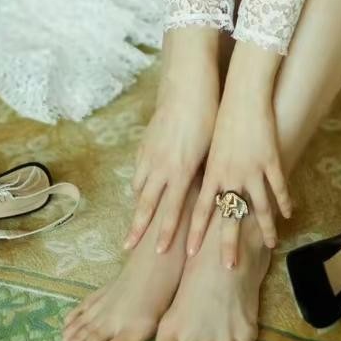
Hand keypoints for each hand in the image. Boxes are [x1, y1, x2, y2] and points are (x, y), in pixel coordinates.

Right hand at [122, 80, 218, 254]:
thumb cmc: (208, 118)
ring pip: (139, 187)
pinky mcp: (145, 143)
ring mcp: (150, 154)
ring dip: (138, 205)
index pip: (171, 211)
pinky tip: (140, 187)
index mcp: (181, 171)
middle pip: (146, 205)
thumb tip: (212, 196)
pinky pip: (138, 169)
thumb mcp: (211, 151)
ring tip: (136, 220)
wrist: (188, 88)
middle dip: (138, 228)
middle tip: (128, 247)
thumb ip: (206, 175)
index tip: (158, 252)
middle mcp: (161, 167)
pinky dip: (138, 182)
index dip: (164, 233)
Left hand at [185, 92, 291, 269]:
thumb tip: (196, 189)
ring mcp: (252, 169)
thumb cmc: (220, 118)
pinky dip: (284, 202)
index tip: (188, 253)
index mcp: (211, 172)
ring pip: (259, 206)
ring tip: (270, 244)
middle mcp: (230, 175)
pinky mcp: (271, 160)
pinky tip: (289, 214)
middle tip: (228, 266)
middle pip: (228, 216)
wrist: (242, 97)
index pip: (199, 208)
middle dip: (228, 243)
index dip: (194, 231)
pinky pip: (279, 187)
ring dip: (264, 227)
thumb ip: (206, 170)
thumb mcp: (208, 146)